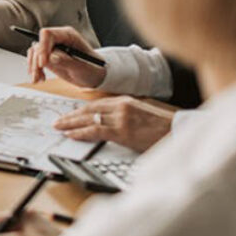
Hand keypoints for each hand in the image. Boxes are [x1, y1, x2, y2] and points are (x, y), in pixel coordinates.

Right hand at [27, 26, 105, 87]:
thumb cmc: (92, 69)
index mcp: (68, 35)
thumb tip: (51, 57)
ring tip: (38, 79)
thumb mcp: (82, 67)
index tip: (42, 63)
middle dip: (36, 60)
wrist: (93, 76)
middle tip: (38, 74)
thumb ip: (67, 61)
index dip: (43, 47)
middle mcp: (58, 39)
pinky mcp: (47, 56)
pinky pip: (35, 60)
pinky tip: (39, 78)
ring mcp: (52, 47)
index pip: (48, 34)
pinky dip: (34, 69)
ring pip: (34, 52)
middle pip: (39, 44)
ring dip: (34, 66)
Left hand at [53, 95, 173, 152]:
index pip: (95, 103)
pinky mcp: (122, 131)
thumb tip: (107, 119)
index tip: (69, 114)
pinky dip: (81, 132)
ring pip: (88, 119)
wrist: (178, 131)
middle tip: (58, 121)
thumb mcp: (141, 112)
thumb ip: (124, 112)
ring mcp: (120, 118)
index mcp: (124, 100)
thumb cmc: (161, 126)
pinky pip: (96, 131)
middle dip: (71, 116)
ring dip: (71, 124)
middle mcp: (120, 106)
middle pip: (88, 109)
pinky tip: (71, 134)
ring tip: (59, 127)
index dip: (79, 110)